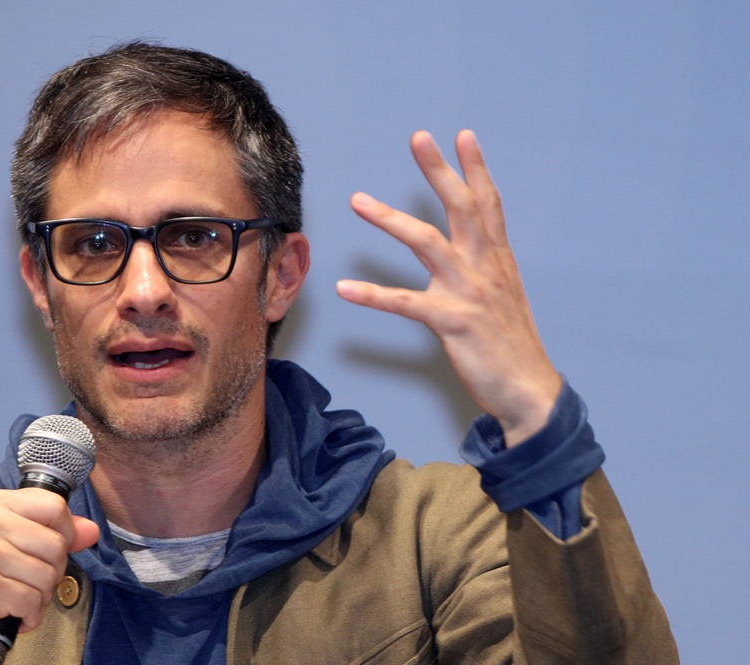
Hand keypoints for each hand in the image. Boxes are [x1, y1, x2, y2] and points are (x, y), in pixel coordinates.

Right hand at [0, 488, 99, 663]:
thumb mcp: (15, 543)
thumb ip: (56, 533)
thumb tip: (91, 530)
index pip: (55, 506)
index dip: (63, 534)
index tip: (45, 551)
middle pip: (56, 544)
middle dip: (51, 572)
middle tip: (25, 581)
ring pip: (47, 575)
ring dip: (39, 597)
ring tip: (15, 597)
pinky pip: (31, 601)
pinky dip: (28, 614)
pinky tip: (9, 612)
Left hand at [336, 130, 560, 445]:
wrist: (529, 390)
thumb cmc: (510, 344)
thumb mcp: (502, 296)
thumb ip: (485, 268)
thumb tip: (470, 248)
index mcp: (497, 260)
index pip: (487, 204)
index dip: (475, 168)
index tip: (462, 135)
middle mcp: (485, 268)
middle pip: (461, 207)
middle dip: (439, 170)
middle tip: (419, 137)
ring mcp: (469, 292)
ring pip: (427, 243)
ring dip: (390, 219)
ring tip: (358, 201)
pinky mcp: (453, 321)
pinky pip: (405, 303)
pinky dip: (373, 295)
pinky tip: (345, 287)